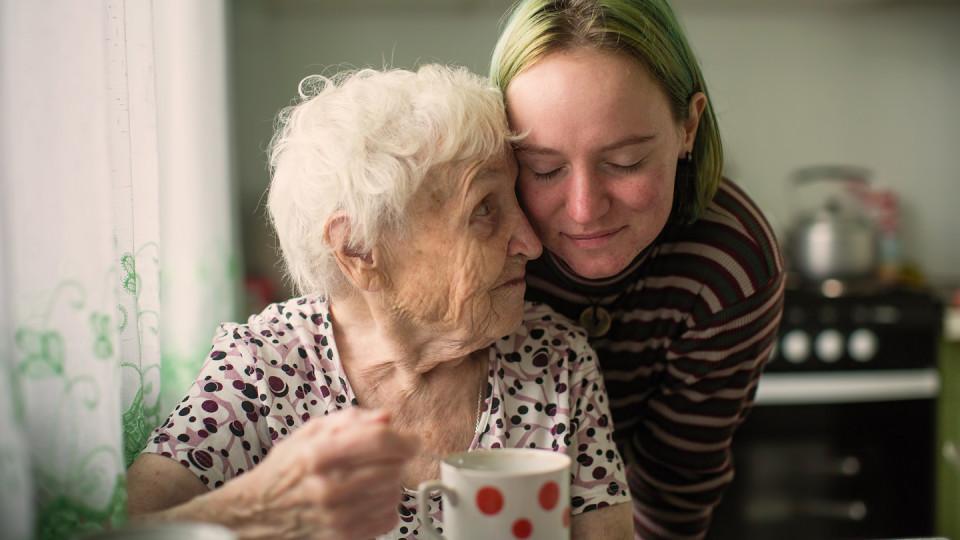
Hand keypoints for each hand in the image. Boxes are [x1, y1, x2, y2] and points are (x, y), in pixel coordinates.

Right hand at [220, 407, 418, 539]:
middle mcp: (329, 486)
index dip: (404, 438)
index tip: (410, 440)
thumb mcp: (309, 432)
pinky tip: (369, 497)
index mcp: (319, 454)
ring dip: (392, 481)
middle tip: (387, 457)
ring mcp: (338, 515)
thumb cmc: (286, 469)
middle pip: (393, 467)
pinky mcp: (345, 536)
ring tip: (371, 477)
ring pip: (394, 492)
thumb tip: (385, 418)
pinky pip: (390, 517)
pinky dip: (386, 504)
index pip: (380, 441)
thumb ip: (351, 420)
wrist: (258, 512)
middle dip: (398, 458)